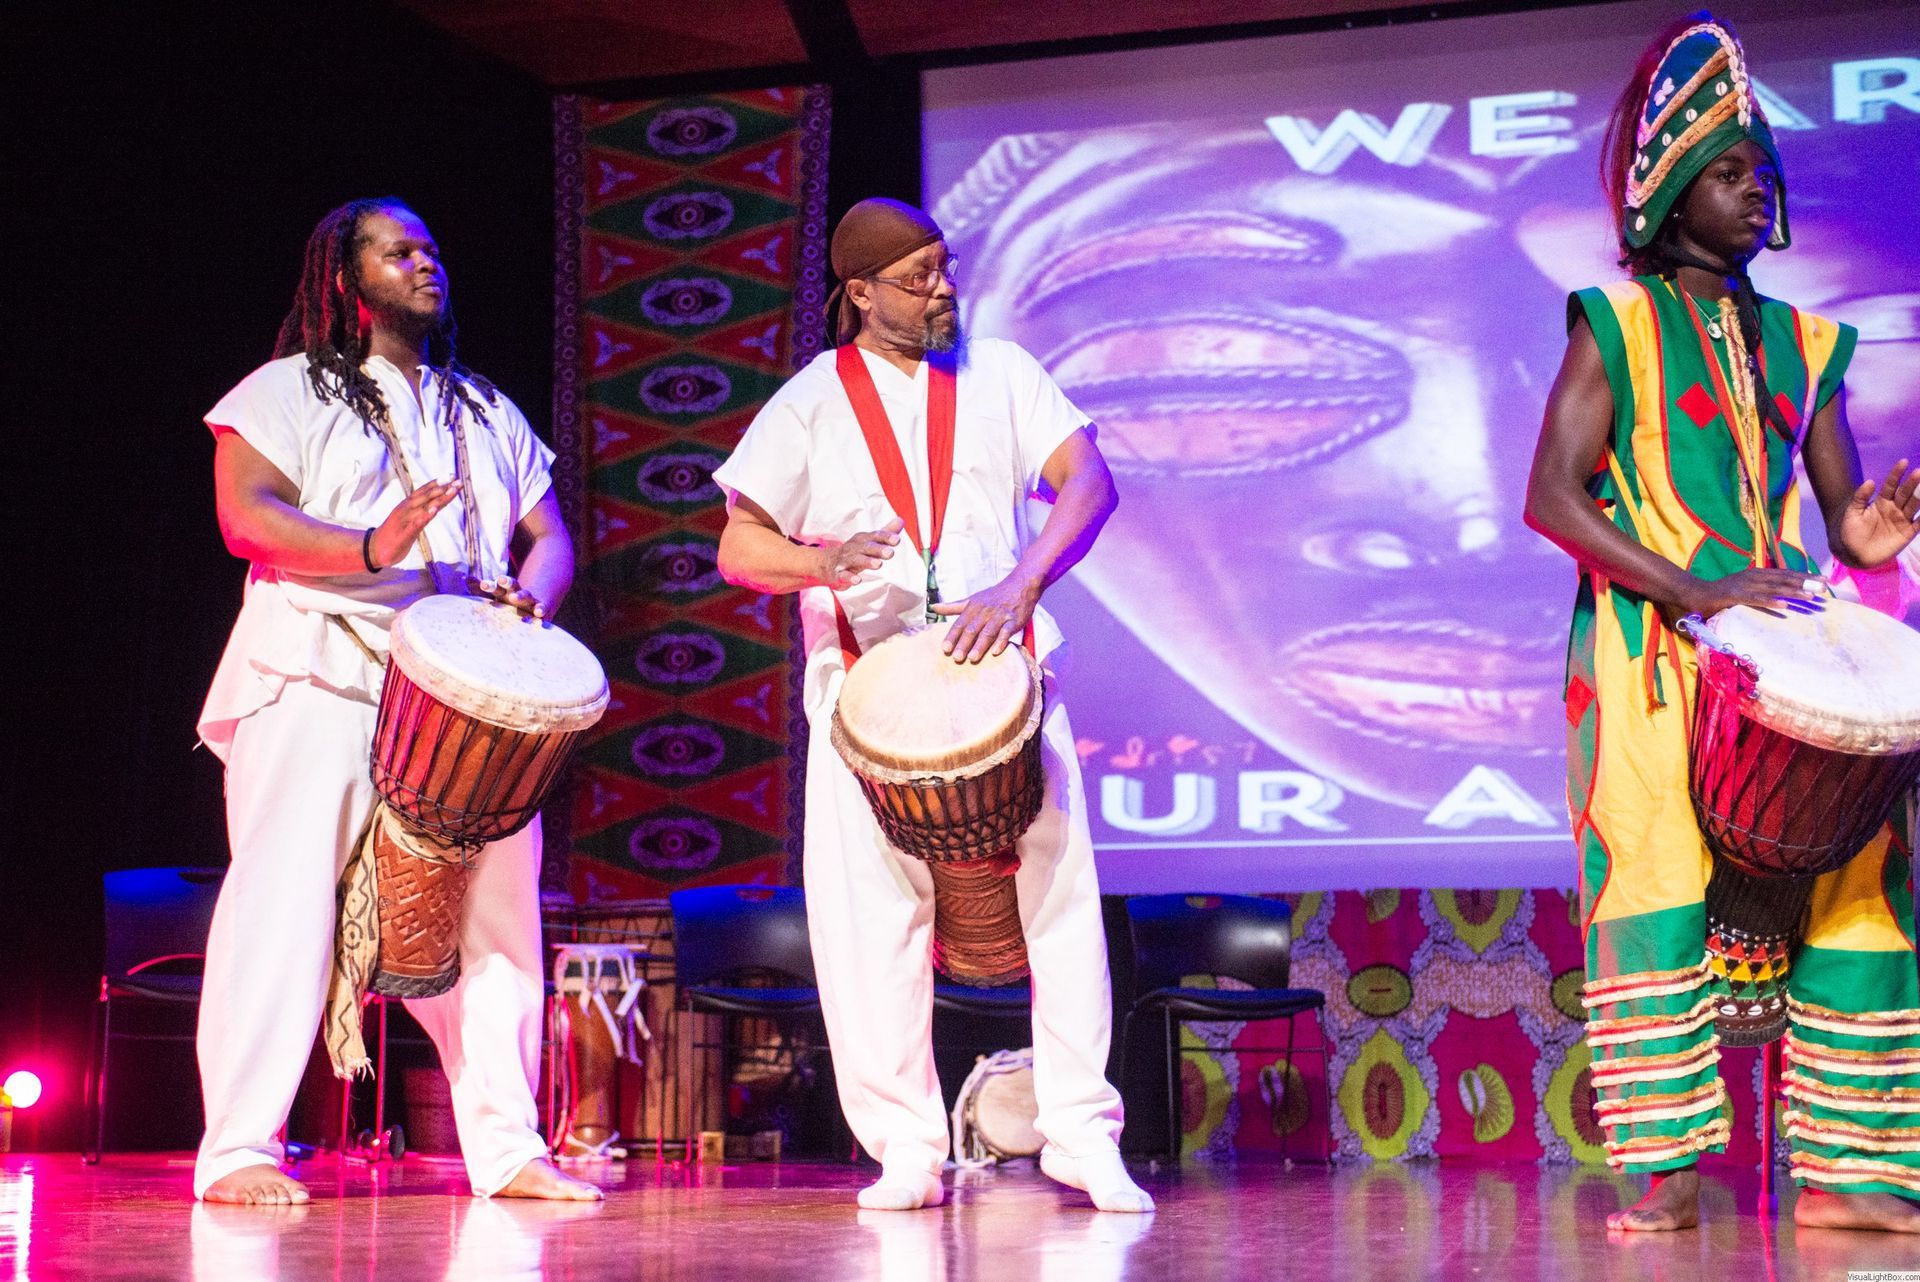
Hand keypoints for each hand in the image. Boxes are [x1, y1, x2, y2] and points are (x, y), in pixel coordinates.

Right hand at [370, 479, 460, 569]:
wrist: (375, 550)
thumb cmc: (395, 534)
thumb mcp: (410, 520)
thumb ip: (421, 512)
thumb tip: (437, 504)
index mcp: (407, 506)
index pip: (424, 492)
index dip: (438, 484)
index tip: (452, 476)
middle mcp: (406, 509)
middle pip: (426, 496)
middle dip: (442, 488)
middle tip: (457, 480)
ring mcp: (404, 520)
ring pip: (423, 506)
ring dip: (438, 498)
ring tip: (451, 490)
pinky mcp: (404, 534)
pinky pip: (416, 523)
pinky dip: (425, 516)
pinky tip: (434, 510)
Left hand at [470, 574, 545, 618]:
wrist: (535, 605)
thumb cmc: (508, 603)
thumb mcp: (496, 596)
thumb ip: (480, 589)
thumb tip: (466, 578)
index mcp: (504, 591)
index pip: (496, 586)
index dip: (490, 585)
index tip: (483, 584)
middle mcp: (516, 593)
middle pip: (511, 585)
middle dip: (506, 582)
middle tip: (500, 579)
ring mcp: (529, 600)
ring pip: (525, 595)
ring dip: (520, 595)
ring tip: (514, 597)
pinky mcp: (541, 607)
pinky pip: (542, 607)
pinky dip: (541, 608)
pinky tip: (539, 612)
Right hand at [816, 518, 902, 589]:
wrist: (827, 563)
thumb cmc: (854, 552)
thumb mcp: (869, 541)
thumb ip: (885, 533)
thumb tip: (900, 520)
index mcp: (862, 539)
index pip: (875, 536)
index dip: (886, 537)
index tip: (896, 540)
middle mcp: (854, 548)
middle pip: (867, 547)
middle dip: (878, 549)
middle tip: (891, 553)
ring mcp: (845, 560)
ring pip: (856, 560)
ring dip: (867, 561)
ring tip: (878, 564)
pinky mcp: (838, 573)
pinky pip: (843, 575)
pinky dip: (850, 578)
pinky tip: (857, 580)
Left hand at [931, 571, 1040, 663]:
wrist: (1020, 585)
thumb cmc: (994, 596)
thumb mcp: (972, 599)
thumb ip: (953, 606)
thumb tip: (934, 607)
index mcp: (973, 608)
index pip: (960, 624)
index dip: (952, 636)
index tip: (944, 649)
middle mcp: (985, 612)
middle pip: (972, 629)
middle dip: (964, 644)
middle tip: (956, 658)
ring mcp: (1000, 616)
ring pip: (988, 632)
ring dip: (980, 645)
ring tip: (972, 658)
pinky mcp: (1014, 620)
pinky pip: (1007, 631)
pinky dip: (1002, 641)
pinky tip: (996, 652)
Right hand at [1676, 567, 1828, 619]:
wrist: (1694, 594)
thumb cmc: (1720, 595)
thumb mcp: (1745, 589)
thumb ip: (1761, 590)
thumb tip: (1782, 596)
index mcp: (1757, 573)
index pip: (1786, 574)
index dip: (1805, 576)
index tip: (1824, 580)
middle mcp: (1753, 576)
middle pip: (1784, 579)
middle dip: (1805, 582)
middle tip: (1824, 587)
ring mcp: (1744, 585)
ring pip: (1773, 588)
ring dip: (1793, 592)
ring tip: (1810, 597)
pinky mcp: (1734, 595)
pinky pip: (1756, 599)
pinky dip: (1770, 602)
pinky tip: (1784, 607)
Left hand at [1836, 458, 1919, 568]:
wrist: (1853, 554)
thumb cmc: (1851, 532)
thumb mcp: (1852, 513)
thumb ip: (1860, 498)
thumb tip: (1870, 481)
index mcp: (1881, 502)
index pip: (1891, 485)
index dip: (1896, 474)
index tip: (1903, 462)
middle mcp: (1894, 508)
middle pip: (1905, 493)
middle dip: (1912, 482)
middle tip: (1919, 472)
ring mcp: (1902, 520)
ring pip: (1914, 505)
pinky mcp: (1907, 533)